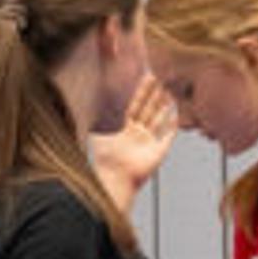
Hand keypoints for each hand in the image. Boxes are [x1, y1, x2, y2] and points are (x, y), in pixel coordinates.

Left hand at [90, 78, 178, 204]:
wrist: (116, 179)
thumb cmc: (105, 161)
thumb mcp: (97, 137)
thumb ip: (93, 123)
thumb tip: (80, 109)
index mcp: (126, 130)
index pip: (136, 106)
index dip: (141, 92)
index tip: (146, 79)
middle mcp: (139, 135)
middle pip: (149, 110)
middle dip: (155, 94)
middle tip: (162, 78)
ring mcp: (150, 143)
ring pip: (159, 119)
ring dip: (165, 106)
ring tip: (172, 92)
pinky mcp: (159, 151)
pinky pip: (168, 136)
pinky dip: (173, 125)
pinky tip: (177, 114)